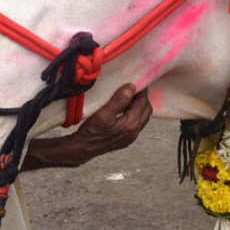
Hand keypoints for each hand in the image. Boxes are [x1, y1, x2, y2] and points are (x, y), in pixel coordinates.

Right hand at [21, 83, 151, 170]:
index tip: (136, 81)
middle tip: (133, 88)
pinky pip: (137, 123)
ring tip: (129, 97)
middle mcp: (135, 132)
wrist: (83, 148)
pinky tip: (125, 109)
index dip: (141, 91)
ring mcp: (131, 137)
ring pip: (143, 117)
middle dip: (142, 98)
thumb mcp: (103, 113)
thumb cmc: (91, 131)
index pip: (143, 103)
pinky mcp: (127, 139)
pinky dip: (135, 113)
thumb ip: (119, 100)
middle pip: (146, 110)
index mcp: (131, 124)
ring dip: (139, 106)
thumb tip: (132, 87)